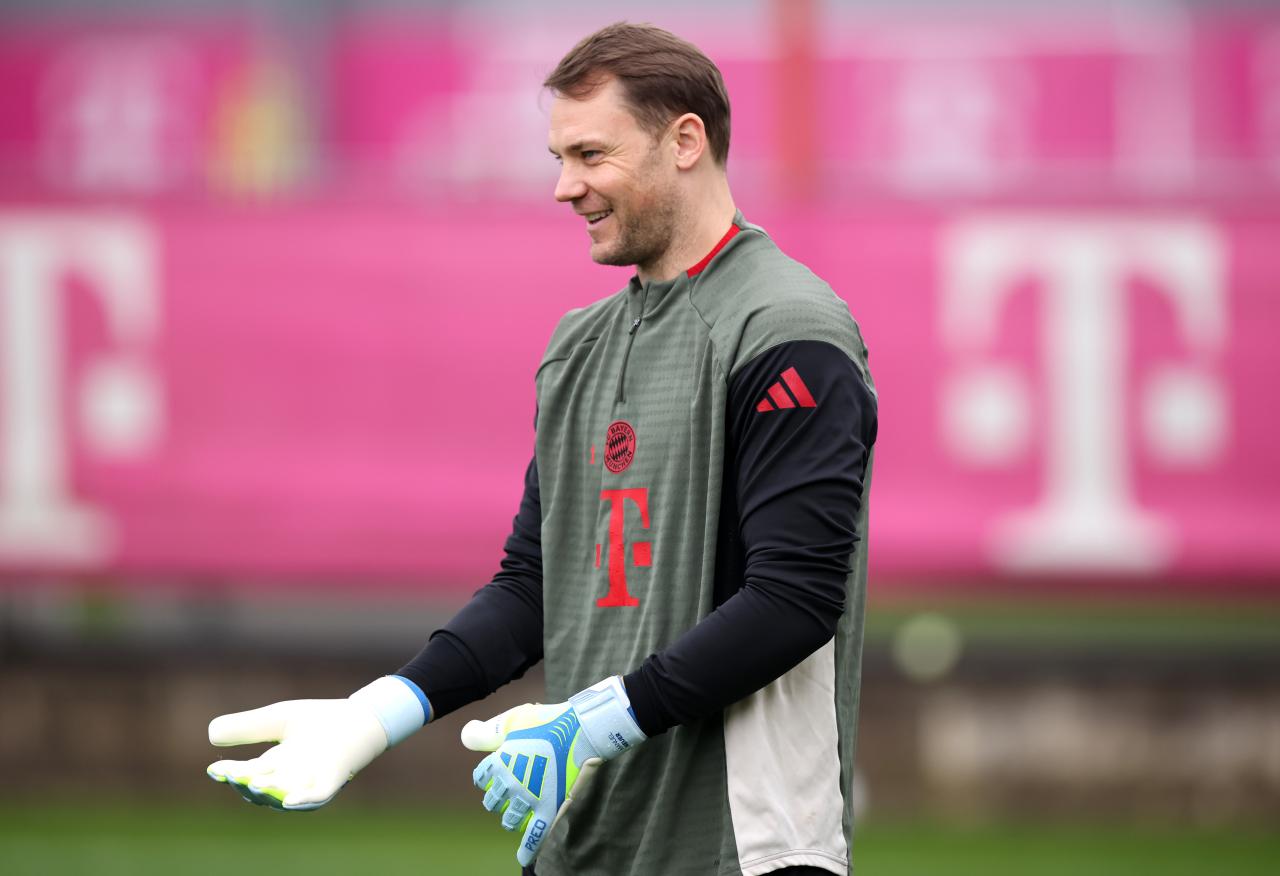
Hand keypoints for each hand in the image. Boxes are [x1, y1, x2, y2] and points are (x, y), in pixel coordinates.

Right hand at [206, 676, 428, 810]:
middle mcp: (288, 779)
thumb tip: (210, 733)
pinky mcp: (332, 782)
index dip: (230, 775)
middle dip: (245, 784)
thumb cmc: (319, 720)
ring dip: (267, 793)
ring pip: (283, 796)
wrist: (360, 717)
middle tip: (232, 775)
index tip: (215, 770)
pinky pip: (316, 798)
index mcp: (273, 766)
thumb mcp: (277, 719)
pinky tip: (289, 800)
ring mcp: (309, 782)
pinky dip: (302, 801)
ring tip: (251, 783)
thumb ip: (247, 726)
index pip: (246, 775)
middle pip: (261, 789)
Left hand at [462, 676, 644, 866]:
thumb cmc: (547, 722)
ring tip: (513, 819)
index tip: (491, 776)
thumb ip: (486, 732)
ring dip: (509, 820)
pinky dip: (528, 849)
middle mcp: (510, 783)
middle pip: (492, 801)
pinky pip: (535, 834)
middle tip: (505, 796)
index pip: (481, 777)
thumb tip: (465, 735)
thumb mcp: (512, 720)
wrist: (580, 730)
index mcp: (499, 761)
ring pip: (509, 819)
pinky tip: (523, 858)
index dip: (485, 777)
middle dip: (496, 800)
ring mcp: (529, 798)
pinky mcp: (548, 808)